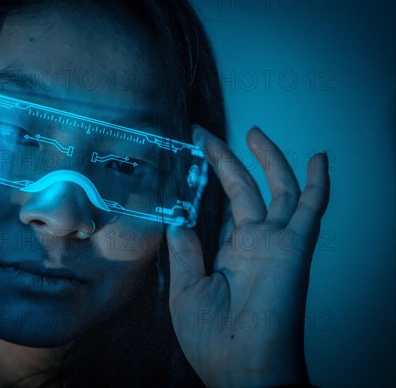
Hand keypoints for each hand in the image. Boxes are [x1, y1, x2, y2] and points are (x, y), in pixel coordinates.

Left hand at [168, 126, 329, 386]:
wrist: (242, 371)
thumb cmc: (214, 341)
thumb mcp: (187, 290)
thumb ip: (186, 252)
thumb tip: (178, 221)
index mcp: (231, 254)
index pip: (224, 207)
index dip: (210, 181)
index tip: (192, 156)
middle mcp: (255, 244)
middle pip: (245, 190)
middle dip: (227, 160)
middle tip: (206, 135)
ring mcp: (276, 243)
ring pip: (276, 190)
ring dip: (266, 160)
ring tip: (251, 132)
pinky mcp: (293, 248)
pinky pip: (311, 209)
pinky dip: (318, 184)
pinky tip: (318, 159)